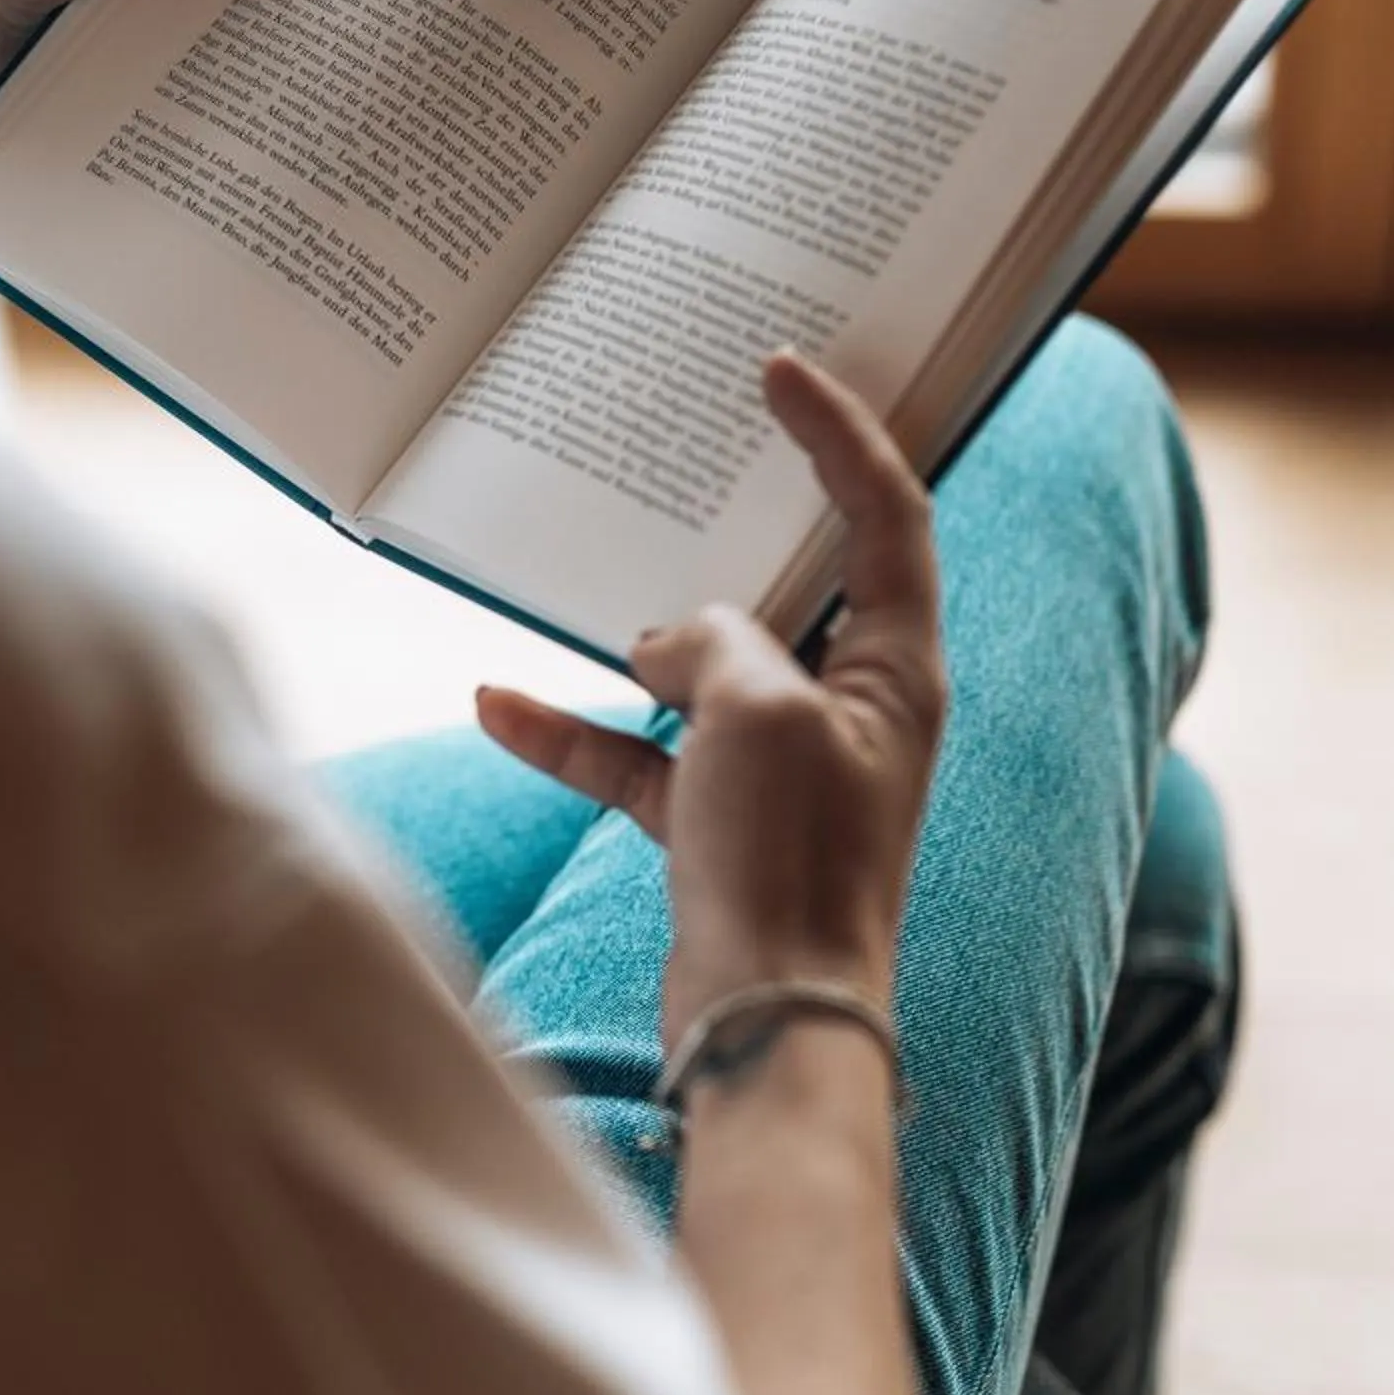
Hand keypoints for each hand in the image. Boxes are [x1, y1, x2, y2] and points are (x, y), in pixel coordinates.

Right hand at [477, 353, 946, 1041]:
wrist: (768, 1023)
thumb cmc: (792, 862)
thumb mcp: (755, 710)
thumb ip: (714, 640)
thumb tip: (667, 645)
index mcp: (895, 668)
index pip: (885, 515)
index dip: (839, 434)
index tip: (781, 371)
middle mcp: (848, 710)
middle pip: (789, 589)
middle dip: (728, 531)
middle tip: (681, 456)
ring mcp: (781, 770)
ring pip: (702, 671)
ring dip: (636, 641)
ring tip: (572, 579)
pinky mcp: (720, 827)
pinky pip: (640, 756)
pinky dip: (576, 732)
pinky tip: (498, 706)